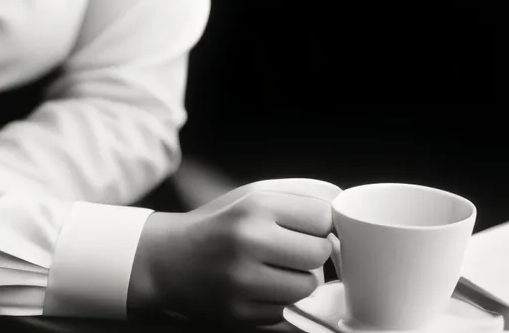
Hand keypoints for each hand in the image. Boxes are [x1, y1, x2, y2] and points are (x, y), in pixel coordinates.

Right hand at [129, 178, 339, 325]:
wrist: (167, 259)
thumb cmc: (218, 224)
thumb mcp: (250, 195)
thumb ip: (298, 194)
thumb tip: (342, 203)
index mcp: (254, 204)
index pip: (322, 216)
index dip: (321, 224)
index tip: (309, 227)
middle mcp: (248, 239)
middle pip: (319, 253)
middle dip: (312, 254)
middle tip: (291, 250)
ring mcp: (244, 280)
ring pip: (308, 286)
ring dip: (299, 280)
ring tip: (275, 270)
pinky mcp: (241, 313)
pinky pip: (287, 311)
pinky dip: (280, 301)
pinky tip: (259, 288)